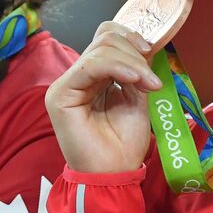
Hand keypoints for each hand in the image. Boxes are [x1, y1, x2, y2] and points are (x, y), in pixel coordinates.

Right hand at [45, 21, 161, 173]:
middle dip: (134, 53)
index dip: (130, 37)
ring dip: (132, 62)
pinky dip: (117, 67)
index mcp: (94, 77)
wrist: (114, 175)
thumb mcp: (136, 99)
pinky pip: (90, 66)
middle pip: (104, 39)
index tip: (152, 51)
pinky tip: (135, 79)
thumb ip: (135, 72)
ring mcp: (66, 84)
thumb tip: (144, 47)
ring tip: (148, 85)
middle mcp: (78, 76)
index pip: (106, 38)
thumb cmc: (123, 144)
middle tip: (151, 79)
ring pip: (100, 49)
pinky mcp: (60, 94)